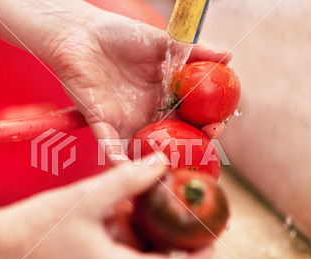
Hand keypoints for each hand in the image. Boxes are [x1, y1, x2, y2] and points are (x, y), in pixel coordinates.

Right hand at [0, 158, 212, 258]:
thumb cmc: (36, 228)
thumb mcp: (87, 198)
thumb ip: (128, 180)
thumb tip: (161, 163)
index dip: (202, 257)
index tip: (211, 237)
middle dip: (166, 242)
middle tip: (168, 213)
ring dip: (138, 241)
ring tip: (125, 210)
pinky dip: (118, 247)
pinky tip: (103, 222)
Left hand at [42, 4, 230, 158]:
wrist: (80, 34)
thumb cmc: (119, 35)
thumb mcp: (162, 42)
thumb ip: (194, 50)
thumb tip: (229, 57)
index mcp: (165, 96)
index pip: (193, 116)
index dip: (208, 122)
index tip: (220, 123)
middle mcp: (149, 114)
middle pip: (175, 138)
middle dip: (192, 146)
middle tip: (205, 144)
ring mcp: (126, 122)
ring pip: (147, 150)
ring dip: (160, 162)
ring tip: (176, 166)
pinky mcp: (102, 125)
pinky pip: (112, 148)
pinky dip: (121, 162)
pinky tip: (132, 171)